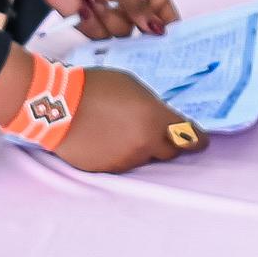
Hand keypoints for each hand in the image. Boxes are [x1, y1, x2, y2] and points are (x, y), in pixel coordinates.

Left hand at [47, 0, 176, 39]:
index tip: (170, 36)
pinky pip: (101, 38)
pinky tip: (86, 8)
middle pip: (146, 32)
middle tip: (132, 25)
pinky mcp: (93, 28)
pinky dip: (93, 24)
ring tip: (96, 0)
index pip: (164, 11)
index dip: (169, 24)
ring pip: (122, 35)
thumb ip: (138, 5)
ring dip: (109, 18)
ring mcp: (112, 19)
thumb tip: (158, 28)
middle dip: (139, 30)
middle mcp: (130, 8)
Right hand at [59, 65, 202, 172]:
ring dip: (143, 148)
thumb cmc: (96, 87)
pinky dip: (121, 154)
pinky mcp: (107, 170)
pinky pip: (123, 164)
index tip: (201, 140)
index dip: (198, 139)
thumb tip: (162, 119)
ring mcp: (126, 161)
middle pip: (171, 152)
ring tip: (124, 131)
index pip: (190, 137)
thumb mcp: (132, 86)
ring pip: (145, 159)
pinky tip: (107, 140)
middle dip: (170, 143)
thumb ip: (153, 106)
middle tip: (161, 133)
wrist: (56, 105)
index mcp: (156, 120)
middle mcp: (145, 145)